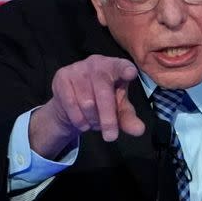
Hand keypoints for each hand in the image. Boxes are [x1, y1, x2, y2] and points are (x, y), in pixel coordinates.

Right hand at [29, 55, 145, 158]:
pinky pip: (71, 104)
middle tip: (111, 137)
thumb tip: (139, 130)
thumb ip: (128, 119)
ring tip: (95, 123)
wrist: (72, 103)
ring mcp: (78, 68)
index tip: (131, 73)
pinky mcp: (62, 77)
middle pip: (104, 93)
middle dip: (108, 119)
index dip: (126, 69)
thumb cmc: (102, 102)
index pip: (122, 66)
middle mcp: (97, 63)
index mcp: (116, 67)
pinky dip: (79, 119)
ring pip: (87, 102)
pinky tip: (83, 122)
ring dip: (92, 120)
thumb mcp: (118, 111)